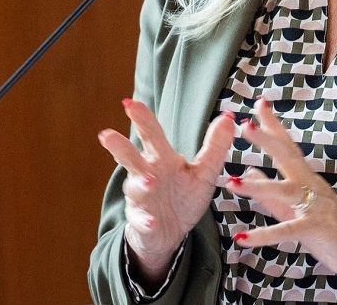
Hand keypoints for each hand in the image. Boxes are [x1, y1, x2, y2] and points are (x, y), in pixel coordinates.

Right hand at [97, 99, 233, 282]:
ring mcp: (142, 199)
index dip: (142, 119)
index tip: (130, 103)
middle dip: (120, 147)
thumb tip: (229, 117)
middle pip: (132, 158)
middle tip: (107, 135)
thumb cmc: (184, 197)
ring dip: (141, 185)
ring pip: (135, 188)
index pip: (151, 135)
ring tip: (150, 182)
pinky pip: (141, 220)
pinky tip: (151, 222)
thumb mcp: (204, 172)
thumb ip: (214, 146)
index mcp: (162, 159)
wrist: (173, 233)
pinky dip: (144, 221)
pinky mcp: (142, 222)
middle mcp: (147, 175)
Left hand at [227, 98, 336, 287]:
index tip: (259, 104)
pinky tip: (242, 237)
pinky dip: (264, 234)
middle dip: (267, 140)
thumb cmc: (330, 231)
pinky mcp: (317, 229)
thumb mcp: (295, 209)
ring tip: (231, 182)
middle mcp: (311, 187)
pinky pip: (288, 230)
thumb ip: (270, 193)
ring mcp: (316, 206)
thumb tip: (248, 170)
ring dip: (257, 186)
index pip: (288, 147)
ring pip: (285, 191)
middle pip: (288, 157)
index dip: (273, 126)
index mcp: (306, 179)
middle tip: (246, 124)